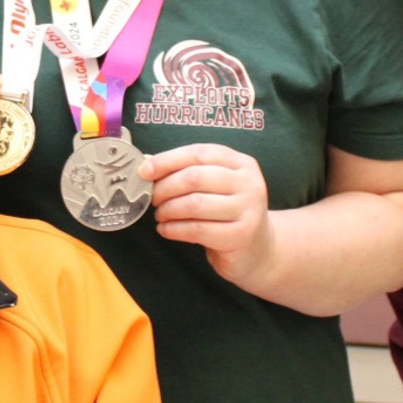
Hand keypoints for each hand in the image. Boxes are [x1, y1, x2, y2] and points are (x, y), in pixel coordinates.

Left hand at [142, 143, 275, 287]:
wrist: (257, 249)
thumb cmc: (227, 212)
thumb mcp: (214, 186)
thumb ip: (188, 172)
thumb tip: (148, 165)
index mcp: (241, 163)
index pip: (199, 153)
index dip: (167, 160)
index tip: (144, 171)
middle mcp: (249, 183)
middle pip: (194, 178)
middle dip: (165, 187)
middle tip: (153, 198)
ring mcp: (248, 210)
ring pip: (194, 204)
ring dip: (168, 209)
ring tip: (160, 215)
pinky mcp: (240, 235)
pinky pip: (196, 229)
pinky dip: (174, 229)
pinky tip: (165, 229)